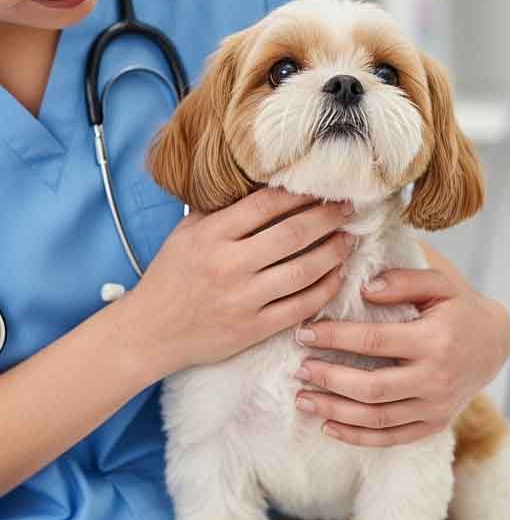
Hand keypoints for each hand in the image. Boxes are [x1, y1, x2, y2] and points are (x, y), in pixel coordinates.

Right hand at [121, 187, 356, 382]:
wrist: (149, 332)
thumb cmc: (171, 276)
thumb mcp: (187, 232)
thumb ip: (222, 210)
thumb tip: (267, 187)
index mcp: (212, 235)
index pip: (266, 205)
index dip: (301, 193)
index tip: (324, 187)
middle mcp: (229, 265)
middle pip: (293, 234)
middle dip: (328, 218)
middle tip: (349, 208)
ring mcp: (243, 299)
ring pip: (304, 270)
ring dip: (334, 252)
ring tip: (349, 239)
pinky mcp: (254, 329)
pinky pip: (301, 306)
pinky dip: (325, 288)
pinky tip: (337, 274)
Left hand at [292, 266, 509, 446]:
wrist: (494, 343)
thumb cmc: (459, 306)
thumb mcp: (440, 282)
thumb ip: (403, 281)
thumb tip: (365, 290)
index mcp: (434, 340)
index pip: (374, 341)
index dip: (335, 337)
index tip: (304, 332)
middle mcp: (435, 378)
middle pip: (372, 387)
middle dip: (330, 379)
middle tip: (299, 369)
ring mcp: (435, 406)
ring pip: (377, 418)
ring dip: (335, 411)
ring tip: (303, 400)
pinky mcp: (434, 423)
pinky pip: (392, 438)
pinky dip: (358, 437)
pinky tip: (329, 427)